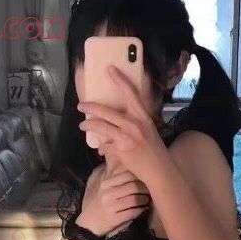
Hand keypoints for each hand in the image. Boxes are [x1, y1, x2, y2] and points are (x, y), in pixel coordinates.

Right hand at [76, 164, 150, 236]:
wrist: (89, 224)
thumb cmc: (99, 204)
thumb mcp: (102, 188)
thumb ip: (113, 177)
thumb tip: (128, 164)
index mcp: (106, 184)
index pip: (128, 175)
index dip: (140, 176)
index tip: (146, 179)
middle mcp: (108, 193)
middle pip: (134, 186)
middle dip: (145, 188)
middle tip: (150, 190)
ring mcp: (111, 207)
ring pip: (135, 199)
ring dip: (144, 200)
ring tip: (147, 200)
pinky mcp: (115, 219)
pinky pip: (133, 212)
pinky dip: (141, 210)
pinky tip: (143, 209)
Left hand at [77, 65, 169, 181]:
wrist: (159, 170)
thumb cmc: (154, 150)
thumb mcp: (148, 130)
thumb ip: (135, 121)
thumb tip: (117, 115)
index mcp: (142, 117)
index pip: (130, 94)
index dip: (119, 80)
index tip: (109, 69)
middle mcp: (134, 125)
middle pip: (107, 112)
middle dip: (91, 107)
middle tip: (81, 105)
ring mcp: (127, 138)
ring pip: (102, 127)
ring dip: (89, 125)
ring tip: (83, 125)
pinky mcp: (121, 151)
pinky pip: (105, 146)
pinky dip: (102, 147)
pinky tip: (100, 148)